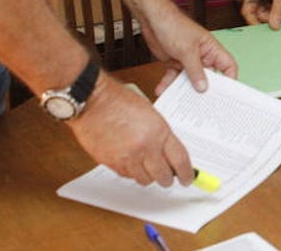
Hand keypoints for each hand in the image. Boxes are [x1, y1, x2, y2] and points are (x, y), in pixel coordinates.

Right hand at [69, 71, 193, 186]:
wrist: (92, 101)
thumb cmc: (119, 101)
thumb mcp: (150, 114)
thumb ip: (160, 134)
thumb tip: (168, 153)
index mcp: (158, 132)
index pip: (179, 160)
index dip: (186, 173)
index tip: (188, 178)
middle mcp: (145, 147)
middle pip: (163, 176)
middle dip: (168, 178)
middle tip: (168, 176)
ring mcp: (128, 158)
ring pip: (145, 179)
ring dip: (149, 176)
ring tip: (148, 167)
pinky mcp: (112, 164)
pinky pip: (128, 176)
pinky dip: (132, 172)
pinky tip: (132, 162)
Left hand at [139, 3, 236, 94]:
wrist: (152, 18)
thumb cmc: (174, 25)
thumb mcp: (187, 50)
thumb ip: (195, 70)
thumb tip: (203, 87)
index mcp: (211, 49)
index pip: (227, 65)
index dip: (230, 79)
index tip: (226, 94)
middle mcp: (202, 55)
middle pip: (208, 76)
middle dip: (204, 89)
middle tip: (202, 104)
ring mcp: (188, 60)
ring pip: (190, 80)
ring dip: (183, 90)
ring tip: (180, 101)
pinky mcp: (175, 62)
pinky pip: (174, 77)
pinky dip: (168, 84)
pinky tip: (162, 90)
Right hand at [241, 0, 280, 29]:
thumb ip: (277, 13)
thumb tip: (274, 26)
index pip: (247, 11)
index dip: (254, 22)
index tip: (262, 30)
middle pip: (255, 11)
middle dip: (266, 17)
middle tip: (276, 22)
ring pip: (262, 9)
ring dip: (271, 13)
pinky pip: (267, 5)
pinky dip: (274, 9)